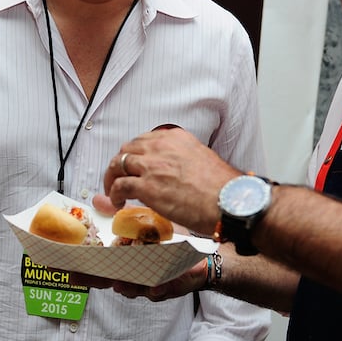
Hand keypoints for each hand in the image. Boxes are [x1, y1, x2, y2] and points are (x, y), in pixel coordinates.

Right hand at [76, 193, 208, 299]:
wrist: (198, 255)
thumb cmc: (166, 242)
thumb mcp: (140, 223)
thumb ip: (118, 215)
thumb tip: (98, 199)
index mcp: (122, 261)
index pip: (97, 267)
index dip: (80, 268)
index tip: (64, 267)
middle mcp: (131, 275)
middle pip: (108, 280)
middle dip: (94, 279)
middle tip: (79, 277)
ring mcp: (148, 284)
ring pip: (133, 289)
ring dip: (127, 287)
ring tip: (121, 283)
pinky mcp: (169, 287)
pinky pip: (161, 290)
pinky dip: (157, 290)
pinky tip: (155, 287)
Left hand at [104, 127, 239, 236]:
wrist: (229, 201)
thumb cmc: (222, 187)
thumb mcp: (201, 158)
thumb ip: (181, 159)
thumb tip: (171, 172)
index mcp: (175, 138)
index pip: (144, 139)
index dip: (134, 154)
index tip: (133, 164)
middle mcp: (161, 147)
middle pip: (127, 149)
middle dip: (120, 163)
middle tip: (119, 176)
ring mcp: (152, 166)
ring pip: (117, 164)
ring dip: (112, 178)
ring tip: (114, 190)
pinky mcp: (147, 187)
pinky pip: (120, 186)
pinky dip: (114, 194)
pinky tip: (118, 202)